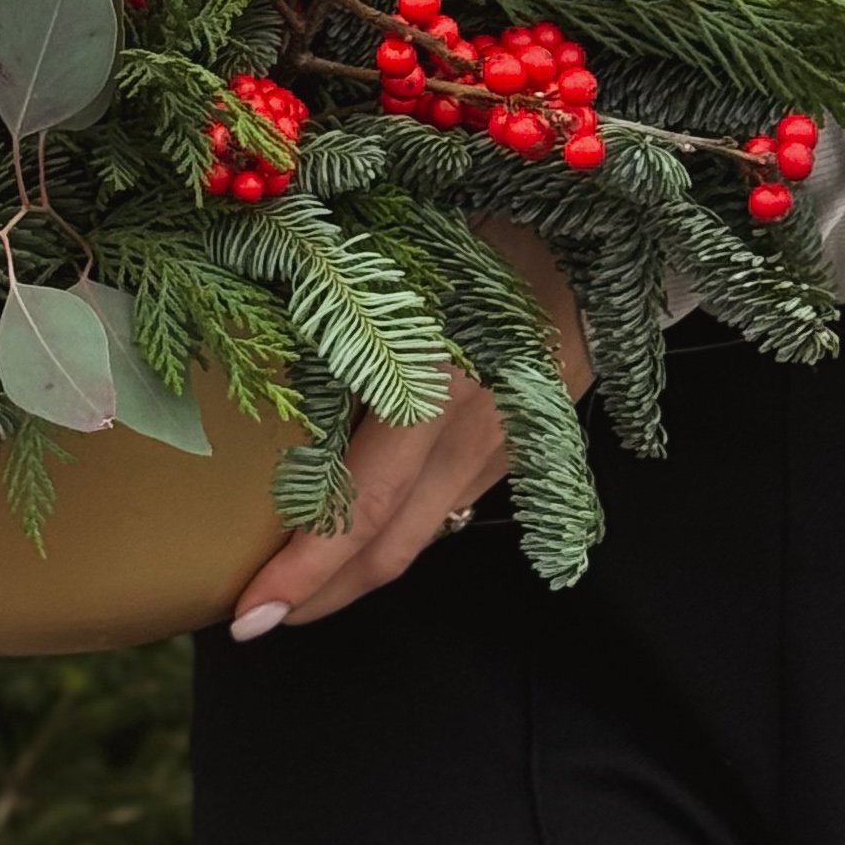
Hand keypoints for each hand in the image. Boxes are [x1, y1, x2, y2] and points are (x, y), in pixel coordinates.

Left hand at [227, 217, 591, 640]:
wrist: (605, 231)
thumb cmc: (485, 221)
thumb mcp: (397, 259)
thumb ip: (328, 313)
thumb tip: (239, 341)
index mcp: (434, 388)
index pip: (359, 507)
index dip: (305, 571)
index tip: (249, 611)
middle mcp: (472, 434)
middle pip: (390, 547)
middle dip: (321, 597)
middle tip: (255, 623)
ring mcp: (505, 445)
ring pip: (423, 534)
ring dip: (359, 570)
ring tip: (298, 590)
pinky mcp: (523, 442)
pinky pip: (451, 502)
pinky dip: (401, 528)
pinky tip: (364, 527)